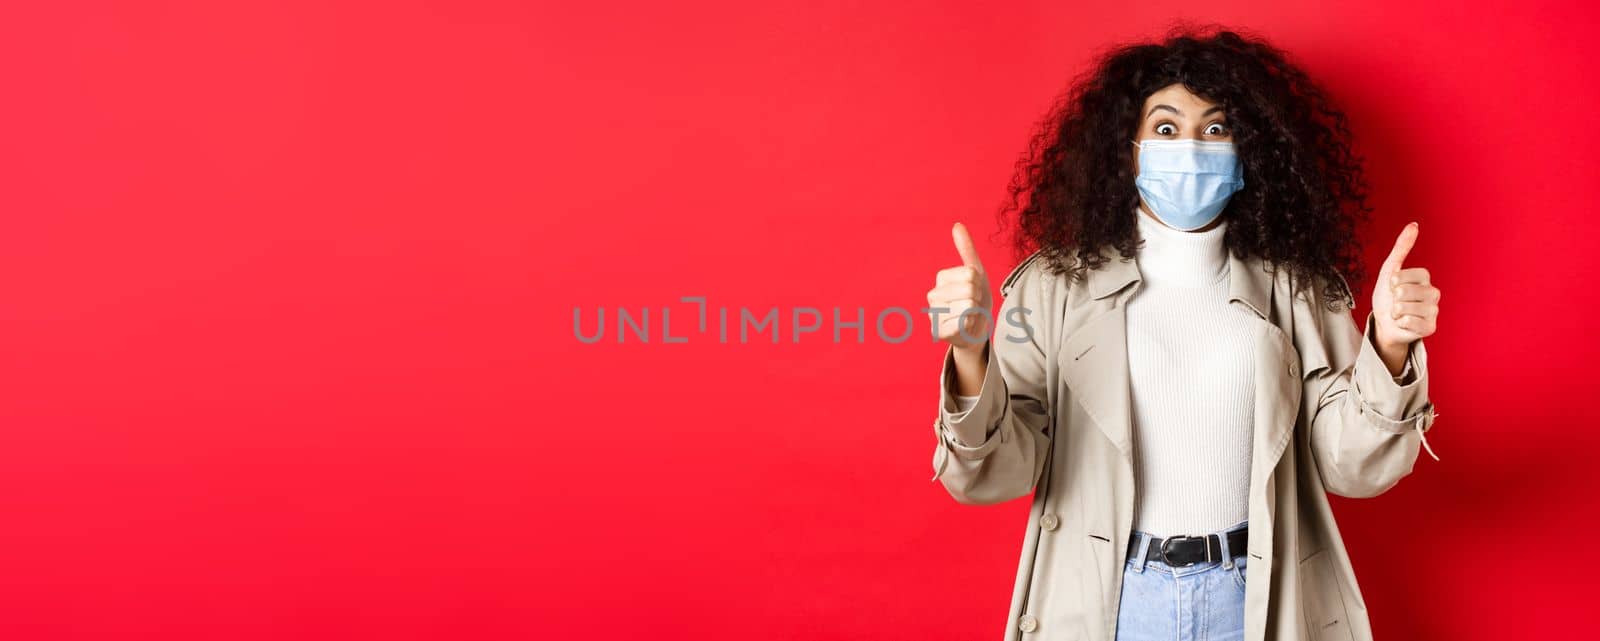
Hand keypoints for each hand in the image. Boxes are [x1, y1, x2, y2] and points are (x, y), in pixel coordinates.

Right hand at [927, 222, 992, 350]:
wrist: (977, 329)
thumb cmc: (976, 299)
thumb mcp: (977, 272)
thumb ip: (967, 249)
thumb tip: (957, 225)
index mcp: (941, 277)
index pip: (971, 273)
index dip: (979, 283)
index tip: (975, 290)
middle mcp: (933, 294)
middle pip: (970, 289)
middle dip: (978, 298)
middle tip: (973, 305)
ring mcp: (934, 314)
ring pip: (968, 306)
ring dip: (975, 313)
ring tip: (969, 316)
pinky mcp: (939, 331)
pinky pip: (963, 322)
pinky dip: (970, 325)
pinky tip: (964, 326)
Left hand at [1371, 222, 1440, 354]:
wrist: (1384, 323)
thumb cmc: (1387, 296)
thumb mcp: (1390, 269)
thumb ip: (1402, 247)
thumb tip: (1414, 224)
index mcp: (1425, 278)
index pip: (1410, 274)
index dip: (1396, 280)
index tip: (1393, 285)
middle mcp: (1433, 293)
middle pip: (1405, 291)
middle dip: (1393, 297)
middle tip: (1395, 302)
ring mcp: (1433, 311)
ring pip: (1406, 308)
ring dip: (1395, 311)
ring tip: (1398, 313)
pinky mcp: (1430, 327)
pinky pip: (1410, 322)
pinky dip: (1400, 323)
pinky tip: (1403, 323)